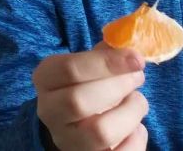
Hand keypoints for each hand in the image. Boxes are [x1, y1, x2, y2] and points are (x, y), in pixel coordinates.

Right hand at [34, 44, 148, 150]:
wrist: (71, 127)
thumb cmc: (83, 88)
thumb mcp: (85, 67)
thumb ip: (104, 54)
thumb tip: (130, 41)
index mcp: (45, 80)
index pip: (68, 70)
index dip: (106, 63)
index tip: (136, 58)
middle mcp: (50, 112)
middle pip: (79, 101)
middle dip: (117, 86)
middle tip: (138, 77)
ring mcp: (68, 141)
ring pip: (101, 132)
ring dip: (130, 113)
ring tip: (137, 102)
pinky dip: (136, 138)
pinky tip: (135, 127)